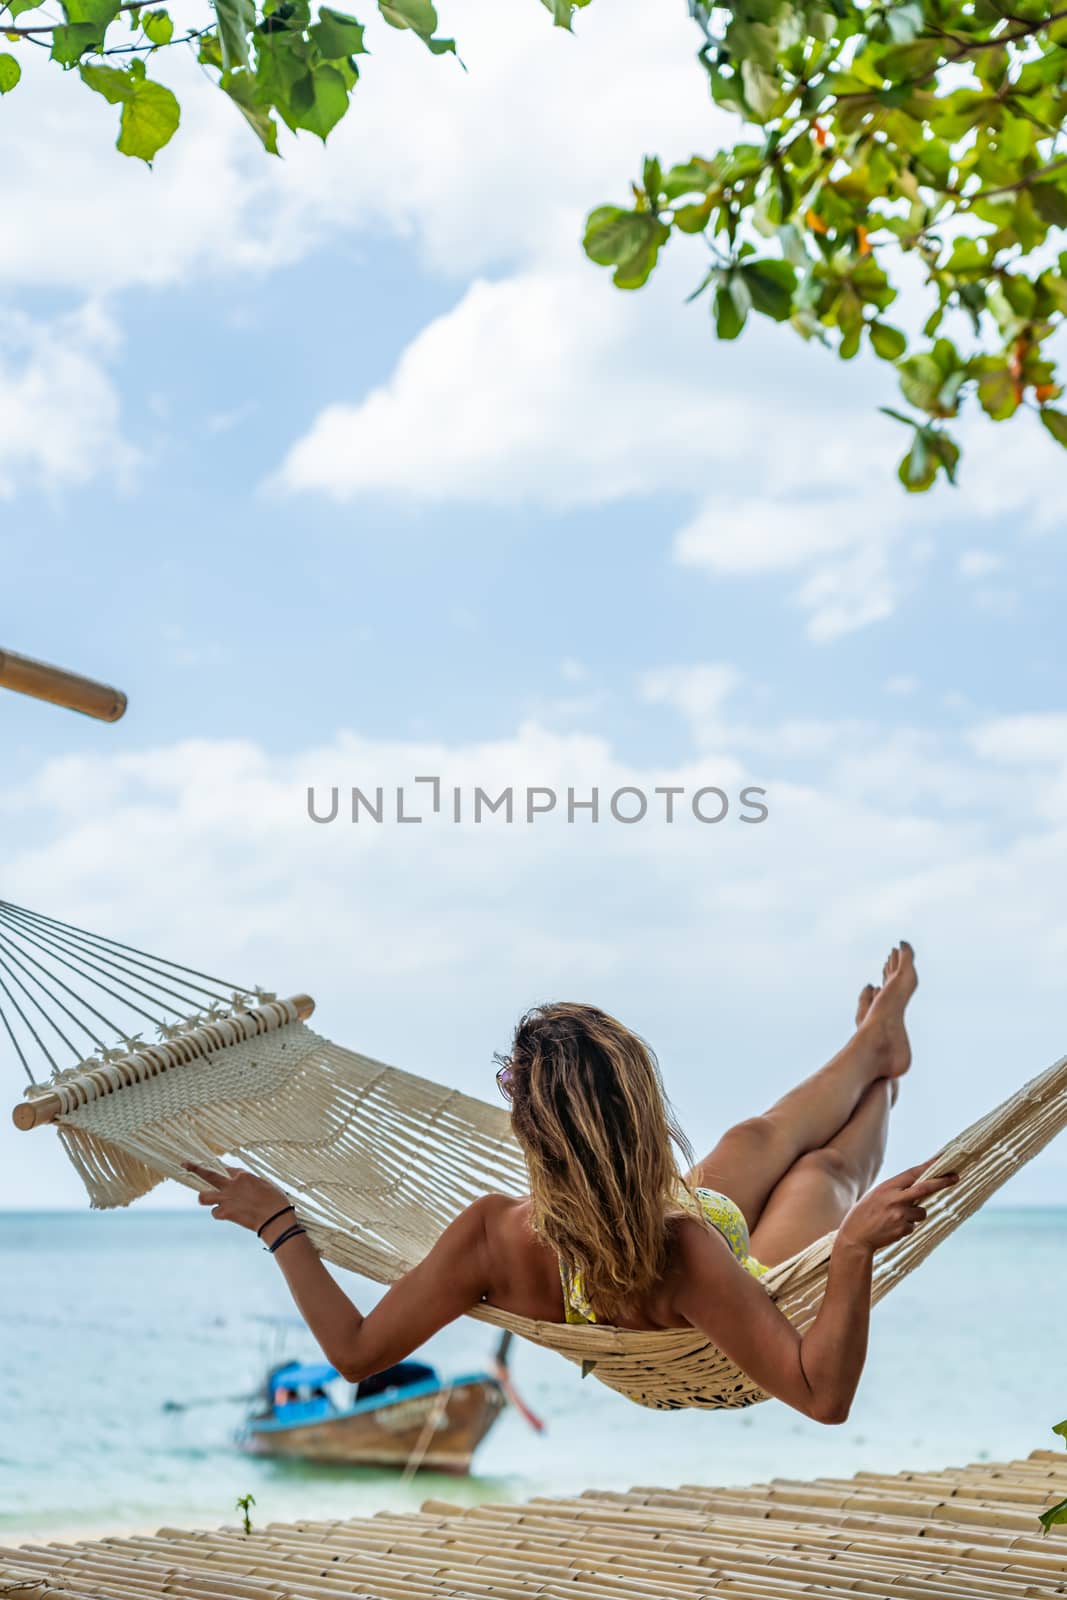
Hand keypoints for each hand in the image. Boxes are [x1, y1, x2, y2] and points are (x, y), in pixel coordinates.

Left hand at [183, 1160, 289, 1233]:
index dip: (225, 1172)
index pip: (228, 1169)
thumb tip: (247, 1184)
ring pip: (203, 1196)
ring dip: (204, 1197)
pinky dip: (219, 1213)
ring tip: (206, 1198)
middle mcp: (232, 1185)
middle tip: (185, 1164)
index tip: (223, 1174)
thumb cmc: (276, 1201)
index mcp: (244, 1176)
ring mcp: (227, 1199)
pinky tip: (227, 1215)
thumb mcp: (267, 1185)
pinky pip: (214, 1212)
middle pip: (208, 1174)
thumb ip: (252, 1182)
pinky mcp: (225, 1213)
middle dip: (195, 1168)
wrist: (275, 1219)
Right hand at [838, 1161, 958, 1252]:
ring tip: (894, 1219)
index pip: (912, 1173)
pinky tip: (891, 1228)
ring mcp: (900, 1215)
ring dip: (914, 1214)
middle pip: (925, 1188)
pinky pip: (913, 1225)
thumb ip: (896, 1191)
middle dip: (942, 1182)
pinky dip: (906, 1226)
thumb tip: (919, 1188)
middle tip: (955, 1177)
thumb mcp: (876, 1195)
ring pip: (921, 1212)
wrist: (855, 1237)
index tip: (942, 1160)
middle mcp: (895, 1199)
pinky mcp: (903, 1229)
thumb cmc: (864, 1214)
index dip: (928, 1166)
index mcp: (887, 1187)